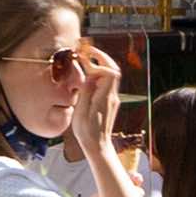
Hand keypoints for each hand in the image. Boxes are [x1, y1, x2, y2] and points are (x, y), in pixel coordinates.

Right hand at [63, 43, 123, 162]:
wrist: (98, 146)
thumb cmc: (87, 132)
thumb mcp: (81, 113)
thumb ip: (86, 93)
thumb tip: (89, 76)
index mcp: (105, 98)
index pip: (109, 73)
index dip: (98, 64)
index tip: (84, 61)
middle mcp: (111, 96)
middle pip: (114, 70)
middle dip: (102, 57)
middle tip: (89, 50)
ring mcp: (112, 99)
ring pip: (112, 75)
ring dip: (101, 64)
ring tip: (87, 59)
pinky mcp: (109, 102)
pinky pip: (107, 82)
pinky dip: (99, 74)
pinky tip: (89, 74)